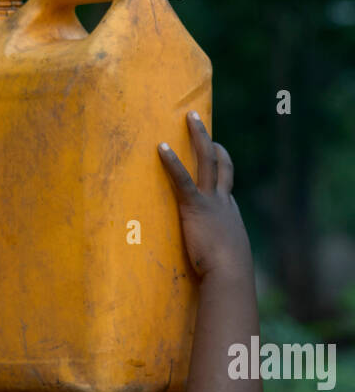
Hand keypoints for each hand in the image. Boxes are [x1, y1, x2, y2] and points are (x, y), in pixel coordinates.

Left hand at [158, 112, 252, 281]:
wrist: (230, 274)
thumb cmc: (227, 274)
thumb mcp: (225, 261)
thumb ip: (218, 256)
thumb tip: (217, 269)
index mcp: (229, 213)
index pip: (225, 183)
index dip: (221, 165)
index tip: (216, 151)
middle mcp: (224, 201)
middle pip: (219, 163)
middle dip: (208, 140)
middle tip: (197, 120)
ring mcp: (211, 201)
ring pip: (206, 160)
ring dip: (197, 136)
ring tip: (188, 116)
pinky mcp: (195, 207)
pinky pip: (181, 179)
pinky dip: (172, 162)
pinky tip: (161, 147)